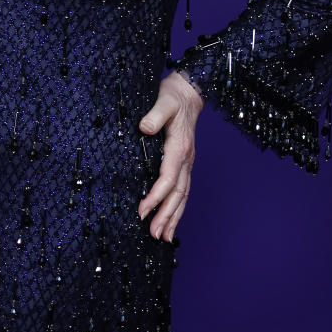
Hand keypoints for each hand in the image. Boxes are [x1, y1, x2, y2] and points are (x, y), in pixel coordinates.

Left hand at [138, 70, 203, 241]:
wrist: (189, 92)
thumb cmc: (174, 97)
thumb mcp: (163, 100)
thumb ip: (154, 114)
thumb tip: (144, 128)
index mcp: (179, 147)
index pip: (168, 178)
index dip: (156, 197)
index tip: (142, 211)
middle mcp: (186, 159)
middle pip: (178, 193)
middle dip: (166, 216)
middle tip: (154, 235)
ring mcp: (187, 163)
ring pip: (182, 196)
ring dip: (173, 217)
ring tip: (164, 238)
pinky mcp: (184, 164)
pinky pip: (182, 191)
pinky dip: (177, 208)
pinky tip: (171, 221)